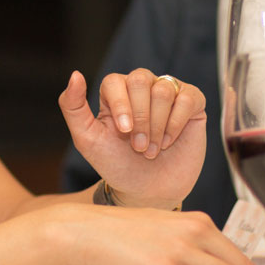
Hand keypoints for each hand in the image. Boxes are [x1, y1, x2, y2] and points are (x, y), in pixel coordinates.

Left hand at [59, 69, 203, 209]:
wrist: (147, 190)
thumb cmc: (116, 163)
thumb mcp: (87, 139)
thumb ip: (73, 107)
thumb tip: (75, 74)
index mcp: (114, 91)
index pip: (115, 81)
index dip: (120, 105)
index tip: (123, 132)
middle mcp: (141, 86)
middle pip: (140, 80)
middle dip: (140, 117)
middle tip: (138, 146)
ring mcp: (168, 93)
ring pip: (163, 90)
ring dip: (157, 125)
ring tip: (152, 149)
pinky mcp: (192, 103)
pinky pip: (188, 99)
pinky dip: (176, 123)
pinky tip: (169, 142)